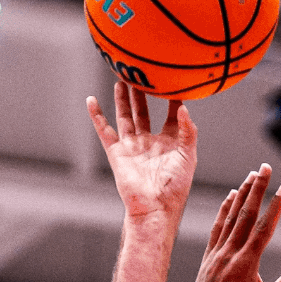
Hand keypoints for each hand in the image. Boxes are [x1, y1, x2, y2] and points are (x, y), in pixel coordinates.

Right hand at [88, 81, 196, 222]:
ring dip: (123, 99)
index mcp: (170, 142)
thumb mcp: (189, 156)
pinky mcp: (117, 152)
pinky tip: (91, 101)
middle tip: (139, 74)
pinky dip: (97, 116)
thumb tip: (184, 107)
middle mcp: (150, 141)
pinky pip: (104, 131)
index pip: (171, 114)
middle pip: (144, 111)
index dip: (172, 98)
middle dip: (142, 94)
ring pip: (126, 116)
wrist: (155, 207)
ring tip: (121, 80)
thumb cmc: (176, 187)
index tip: (172, 81)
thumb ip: (188, 131)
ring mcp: (132, 146)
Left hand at [180, 165, 280, 281]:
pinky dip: (224, 211)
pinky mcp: (208, 258)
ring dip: (241, 195)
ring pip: (230, 218)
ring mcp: (216, 254)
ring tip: (251, 176)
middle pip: (246, 214)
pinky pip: (217, 228)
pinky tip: (229, 199)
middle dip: (257, 189)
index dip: (275, 206)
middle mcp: (230, 253)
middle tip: (265, 168)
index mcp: (246, 263)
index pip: (264, 228)